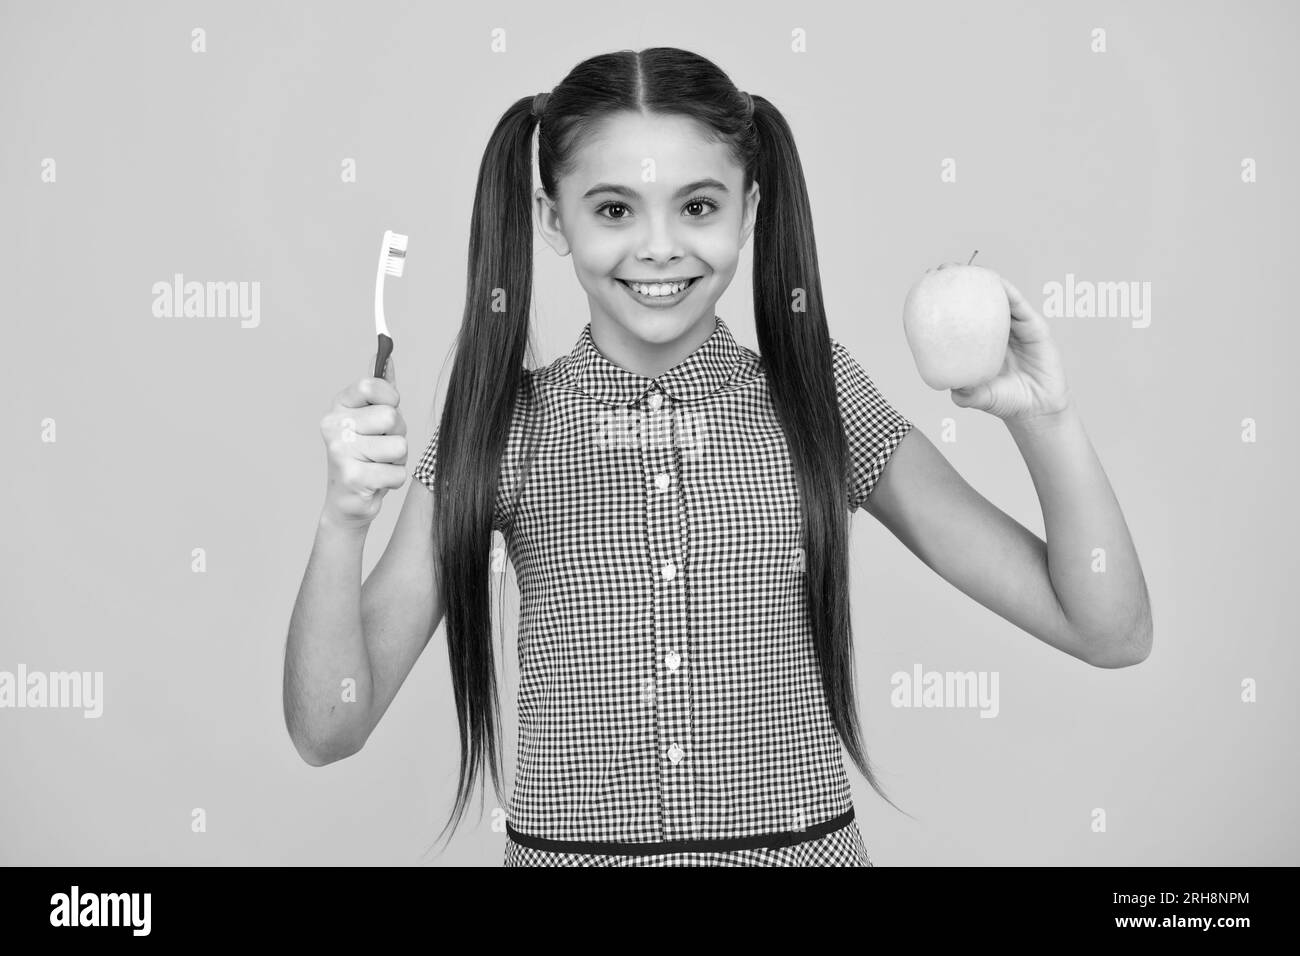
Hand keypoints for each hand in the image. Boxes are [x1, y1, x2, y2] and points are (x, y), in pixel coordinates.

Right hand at [319, 352, 407, 530]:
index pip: (371, 384)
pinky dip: (393, 480)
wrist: (348, 501)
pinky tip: (375, 481)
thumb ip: (380, 388)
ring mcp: (340, 451)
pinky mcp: (352, 477)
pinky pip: (397, 472)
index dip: (390, 398)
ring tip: (378, 464)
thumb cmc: (365, 456)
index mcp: (339, 405)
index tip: (387, 409)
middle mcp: (333, 425)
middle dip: (397, 435)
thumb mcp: (372, 418)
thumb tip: (385, 353)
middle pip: (391, 417)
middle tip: (381, 447)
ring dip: (396, 460)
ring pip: (398, 446)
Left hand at [928, 262, 1071, 422]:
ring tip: (966, 269)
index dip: (943, 302)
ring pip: (998, 297)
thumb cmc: (1006, 402)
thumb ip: (965, 394)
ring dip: (983, 279)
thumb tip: (950, 387)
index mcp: (978, 345)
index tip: (926, 288)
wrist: (1038, 409)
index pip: (958, 318)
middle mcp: (995, 332)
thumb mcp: (978, 398)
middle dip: (959, 281)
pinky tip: (995, 282)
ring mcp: (1015, 327)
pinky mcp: (1034, 327)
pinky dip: (1007, 291)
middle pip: (976, 300)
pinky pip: (1019, 305)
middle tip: (941, 270)